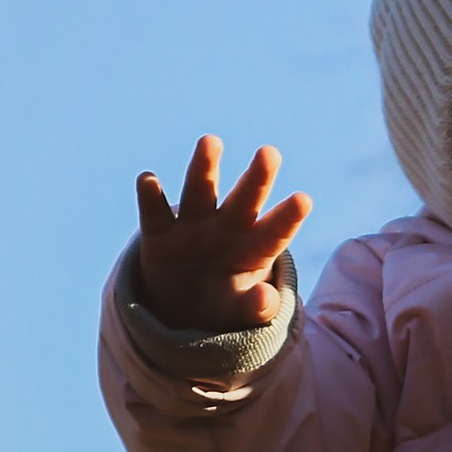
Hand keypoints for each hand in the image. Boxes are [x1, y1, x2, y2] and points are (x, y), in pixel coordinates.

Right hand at [134, 137, 312, 333]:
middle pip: (244, 200)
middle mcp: (227, 227)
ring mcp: (193, 226)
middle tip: (270, 153)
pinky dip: (150, 196)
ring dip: (205, 167)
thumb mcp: (241, 310)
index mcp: (255, 248)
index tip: (303, 201)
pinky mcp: (160, 233)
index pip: (275, 232)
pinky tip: (147, 179)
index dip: (288, 218)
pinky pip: (155, 212)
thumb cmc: (224, 300)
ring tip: (210, 142)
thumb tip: (264, 300)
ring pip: (201, 191)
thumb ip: (255, 307)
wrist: (182, 304)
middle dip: (257, 178)